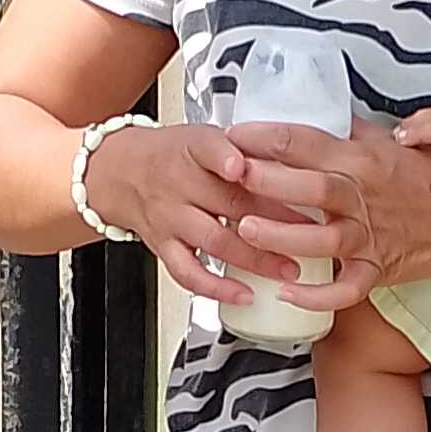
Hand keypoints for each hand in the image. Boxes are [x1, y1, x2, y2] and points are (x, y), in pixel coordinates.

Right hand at [82, 118, 375, 312]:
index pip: (209, 148)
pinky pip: (188, 272)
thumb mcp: (204, 135)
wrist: (117, 171)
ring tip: (290, 270)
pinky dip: (216, 288)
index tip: (243, 165)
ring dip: (254, 258)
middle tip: (312, 231)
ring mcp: (170, 217)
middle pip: (226, 200)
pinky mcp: (163, 246)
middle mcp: (179, 183)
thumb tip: (312, 151)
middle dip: (272, 217)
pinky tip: (245, 296)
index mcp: (192, 149)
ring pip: (213, 240)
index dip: (226, 156)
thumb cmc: (174, 154)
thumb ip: (248, 146)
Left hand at [227, 118, 430, 295]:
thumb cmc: (423, 176)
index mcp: (360, 159)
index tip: (232, 134)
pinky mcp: (377, 269)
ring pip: (322, 240)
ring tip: (243, 230)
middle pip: (312, 187)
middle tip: (230, 176)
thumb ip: (348, 129)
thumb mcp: (388, 141)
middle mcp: (363, 196)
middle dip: (268, 181)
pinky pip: (346, 290)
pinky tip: (284, 291)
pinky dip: (317, 296)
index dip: (265, 137)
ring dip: (282, 235)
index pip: (306, 141)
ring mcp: (370, 236)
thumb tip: (313, 109)